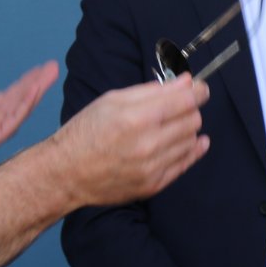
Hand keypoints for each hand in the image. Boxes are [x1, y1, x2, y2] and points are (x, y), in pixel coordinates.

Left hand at [0, 51, 58, 160]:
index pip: (7, 96)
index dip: (23, 83)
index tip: (38, 69)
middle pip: (18, 101)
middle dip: (36, 84)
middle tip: (52, 68)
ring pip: (19, 110)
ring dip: (35, 92)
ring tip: (50, 75)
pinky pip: (11, 122)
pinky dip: (24, 107)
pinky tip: (34, 91)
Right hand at [51, 75, 208, 205]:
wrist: (66, 173)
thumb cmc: (85, 132)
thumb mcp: (112, 100)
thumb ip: (152, 90)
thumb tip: (186, 82)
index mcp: (138, 118)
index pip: (187, 100)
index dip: (198, 91)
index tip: (199, 88)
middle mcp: (149, 144)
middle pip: (193, 120)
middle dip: (189, 110)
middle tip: (177, 107)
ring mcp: (153, 167)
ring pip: (191, 141)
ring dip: (186, 130)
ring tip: (168, 127)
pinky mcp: (154, 184)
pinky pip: (185, 164)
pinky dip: (189, 150)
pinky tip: (187, 143)